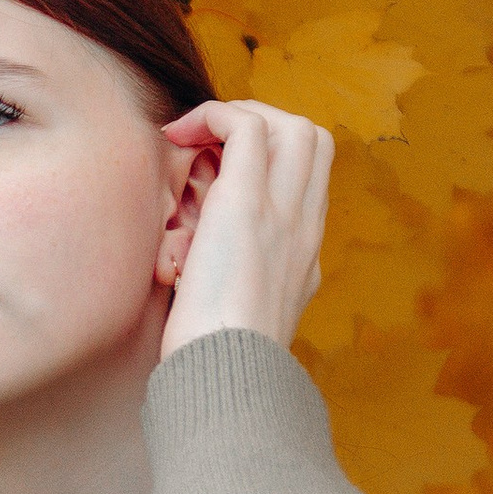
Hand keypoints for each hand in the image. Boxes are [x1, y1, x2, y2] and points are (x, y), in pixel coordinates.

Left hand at [157, 99, 332, 355]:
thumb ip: (232, 292)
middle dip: (263, 123)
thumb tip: (194, 274)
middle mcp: (304, 227)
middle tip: (211, 143)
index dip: (271, 157)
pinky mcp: (247, 205)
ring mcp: (283, 213)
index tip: (221, 168)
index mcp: (304, 255)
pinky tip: (179, 137)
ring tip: (195, 136)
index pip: (309, 179)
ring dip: (240, 115)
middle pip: (313, 140)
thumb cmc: (220, 362)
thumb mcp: (238, 321)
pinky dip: (213, 117)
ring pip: (291, 124)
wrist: (229, 378)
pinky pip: (246, 127)